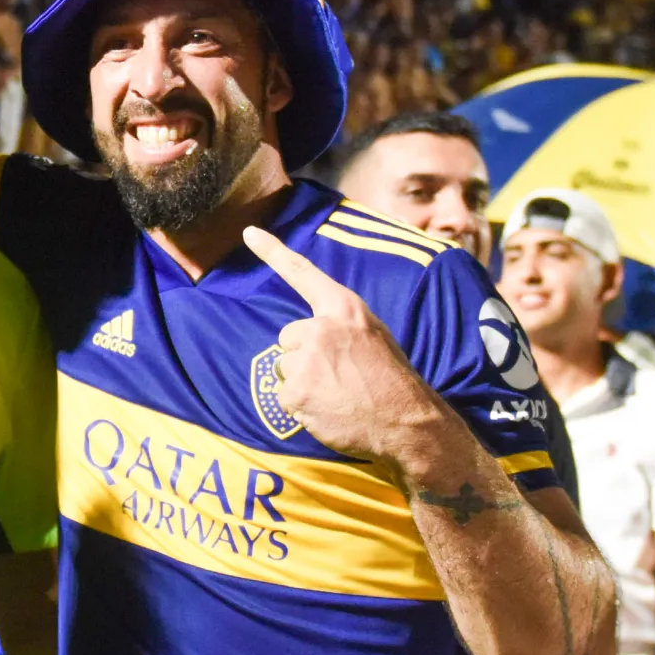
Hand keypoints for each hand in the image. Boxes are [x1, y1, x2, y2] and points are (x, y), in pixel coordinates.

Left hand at [242, 226, 443, 463]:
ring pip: (284, 368)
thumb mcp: (372, 336)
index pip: (303, 274)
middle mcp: (321, 328)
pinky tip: (326, 410)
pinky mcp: (295, 391)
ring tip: (335, 394)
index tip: (249, 232)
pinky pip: (284, 396)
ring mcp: (306, 359)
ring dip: (301, 382)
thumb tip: (313, 334)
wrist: (405, 421)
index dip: (273, 251)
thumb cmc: (391, 380)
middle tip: (335, 375)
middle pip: (288, 337)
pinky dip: (301, 406)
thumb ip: (341, 327)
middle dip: (302, 356)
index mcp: (344, 309)